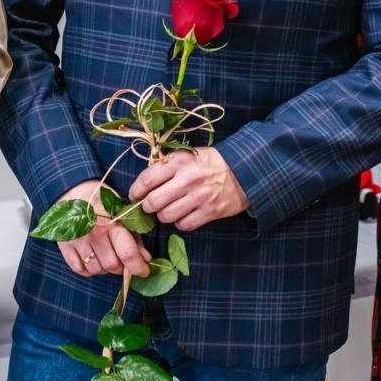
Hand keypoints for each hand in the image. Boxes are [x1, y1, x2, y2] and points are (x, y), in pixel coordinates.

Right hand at [52, 181, 152, 277]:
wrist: (74, 191)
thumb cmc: (102, 204)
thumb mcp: (122, 215)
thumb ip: (134, 237)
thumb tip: (146, 259)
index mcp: (112, 224)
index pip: (127, 253)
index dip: (138, 267)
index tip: (144, 272)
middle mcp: (95, 234)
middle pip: (112, 265)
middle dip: (121, 268)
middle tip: (122, 262)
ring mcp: (78, 241)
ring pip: (96, 270)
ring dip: (104, 269)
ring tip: (106, 258)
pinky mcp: (65, 246)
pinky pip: (80, 269)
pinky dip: (88, 269)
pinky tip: (92, 260)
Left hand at [128, 146, 248, 230]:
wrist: (245, 170)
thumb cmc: (211, 163)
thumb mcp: (188, 155)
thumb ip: (167, 166)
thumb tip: (144, 184)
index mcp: (179, 162)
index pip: (147, 180)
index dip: (136, 191)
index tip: (135, 195)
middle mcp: (187, 179)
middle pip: (153, 202)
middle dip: (147, 207)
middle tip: (150, 206)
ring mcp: (199, 197)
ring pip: (166, 216)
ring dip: (164, 215)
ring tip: (170, 209)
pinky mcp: (210, 211)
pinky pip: (184, 225)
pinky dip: (181, 223)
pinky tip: (185, 215)